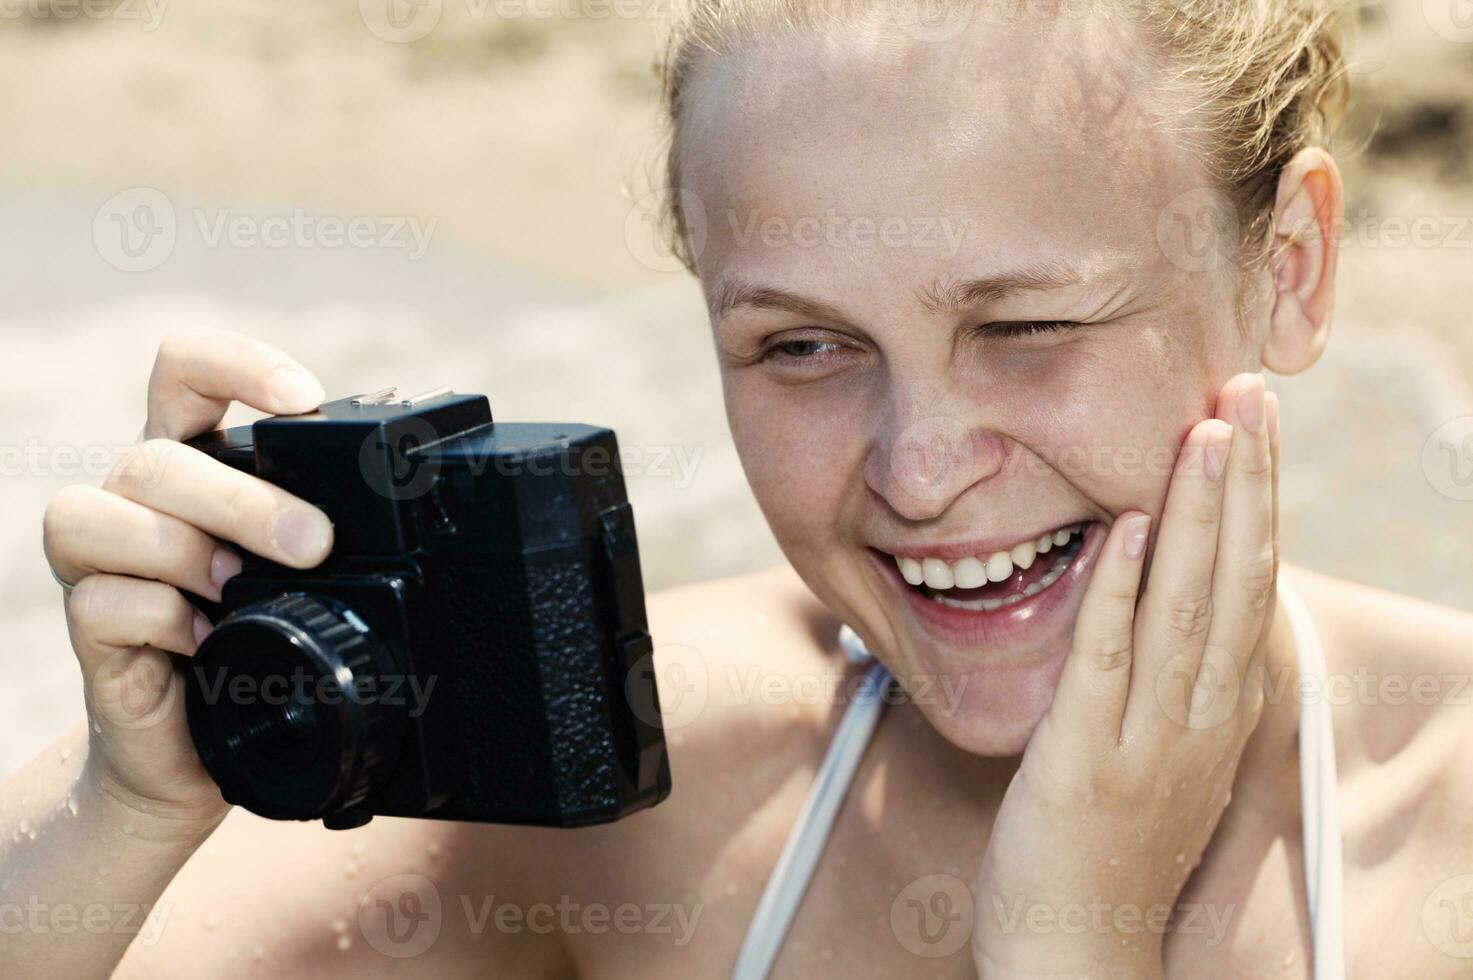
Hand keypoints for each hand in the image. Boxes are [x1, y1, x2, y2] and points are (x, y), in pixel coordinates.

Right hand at [42, 329, 334, 830]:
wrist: (199, 751)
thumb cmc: (261, 643)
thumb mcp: (307, 574)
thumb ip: (327, 525)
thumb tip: (418, 502)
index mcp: (195, 462)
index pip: (185, 371)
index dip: (235, 364)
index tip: (303, 398)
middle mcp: (138, 499)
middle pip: (156, 456)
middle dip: (242, 497)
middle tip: (314, 545)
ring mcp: (104, 561)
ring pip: (101, 512)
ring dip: (185, 549)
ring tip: (236, 589)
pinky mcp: (89, 626)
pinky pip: (101, 600)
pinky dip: (162, 618)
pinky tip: (207, 640)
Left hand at [972, 373, 1279, 977]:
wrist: (1077, 949)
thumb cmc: (1112, 848)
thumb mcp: (1169, 757)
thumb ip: (1180, 682)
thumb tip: (1179, 601)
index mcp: (1219, 711)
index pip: (1252, 585)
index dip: (1258, 501)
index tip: (1255, 424)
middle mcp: (1198, 717)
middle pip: (1234, 581)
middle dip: (1245, 483)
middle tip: (1250, 393)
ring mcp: (1147, 739)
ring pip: (1186, 609)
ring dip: (1198, 516)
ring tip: (1207, 431)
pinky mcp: (1084, 758)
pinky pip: (1107, 662)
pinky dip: (1122, 591)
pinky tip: (1128, 527)